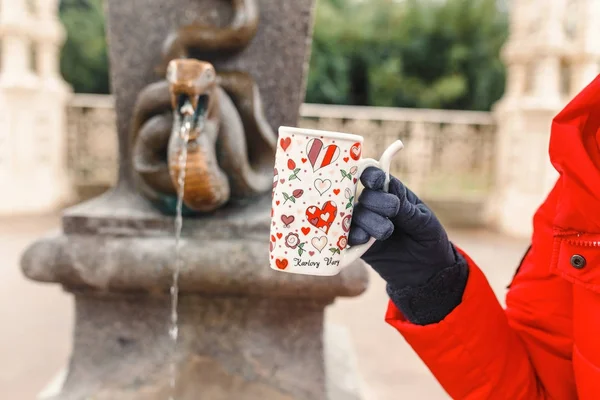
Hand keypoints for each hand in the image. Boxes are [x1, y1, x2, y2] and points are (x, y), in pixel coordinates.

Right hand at [348, 167, 457, 288]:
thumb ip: (406, 208)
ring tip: (385, 233)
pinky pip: (347, 236)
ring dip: (368, 221)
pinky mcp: (358, 244)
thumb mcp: (424, 222)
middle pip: (364, 195)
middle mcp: (373, 205)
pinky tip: (364, 239)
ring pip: (354, 215)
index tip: (376, 182)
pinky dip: (353, 235)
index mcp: (391, 193)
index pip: (374, 177)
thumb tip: (389, 190)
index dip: (371, 175)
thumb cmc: (427, 240)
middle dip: (376, 202)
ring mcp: (364, 224)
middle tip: (392, 212)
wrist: (426, 272)